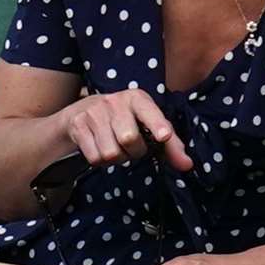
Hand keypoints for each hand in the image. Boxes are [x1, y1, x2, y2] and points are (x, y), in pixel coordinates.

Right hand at [55, 88, 193, 169]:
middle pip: (130, 139)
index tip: (164, 136)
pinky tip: (101, 148)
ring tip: (116, 146)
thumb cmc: (125, 121)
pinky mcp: (77, 125)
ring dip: (117, 158)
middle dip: (134, 151)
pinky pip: (95, 157)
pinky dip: (101, 161)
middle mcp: (115, 101)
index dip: (157, 124)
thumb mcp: (148, 125)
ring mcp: (94, 112)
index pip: (149, 111)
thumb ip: (171, 146)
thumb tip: (187, 165)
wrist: (82, 113)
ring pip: (111, 152)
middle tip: (132, 147)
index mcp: (138, 98)